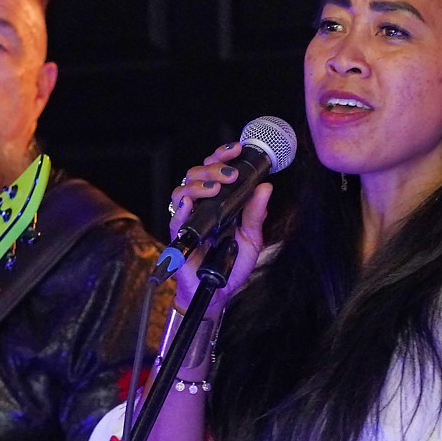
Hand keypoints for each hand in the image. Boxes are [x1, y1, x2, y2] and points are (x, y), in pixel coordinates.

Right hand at [169, 142, 272, 314]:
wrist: (217, 291)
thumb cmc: (230, 265)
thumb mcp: (251, 239)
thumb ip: (256, 214)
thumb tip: (266, 188)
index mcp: (217, 202)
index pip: (214, 170)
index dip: (221, 156)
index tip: (236, 149)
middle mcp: (200, 206)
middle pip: (196, 174)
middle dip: (213, 168)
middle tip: (230, 175)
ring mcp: (188, 220)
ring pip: (182, 190)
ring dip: (199, 185)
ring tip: (215, 189)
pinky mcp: (179, 237)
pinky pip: (175, 218)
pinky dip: (182, 208)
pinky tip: (190, 203)